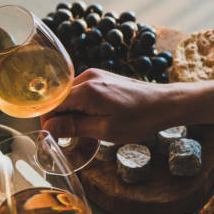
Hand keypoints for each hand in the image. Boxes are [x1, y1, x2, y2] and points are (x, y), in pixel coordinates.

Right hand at [41, 69, 173, 142]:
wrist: (166, 103)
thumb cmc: (139, 119)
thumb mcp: (104, 129)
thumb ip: (73, 127)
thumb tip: (48, 130)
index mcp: (86, 91)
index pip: (51, 105)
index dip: (49, 123)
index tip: (55, 138)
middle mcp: (87, 77)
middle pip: (58, 99)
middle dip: (59, 119)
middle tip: (73, 137)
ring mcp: (94, 74)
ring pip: (68, 96)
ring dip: (70, 113)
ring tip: (86, 129)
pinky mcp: (101, 77)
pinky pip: (80, 92)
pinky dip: (80, 106)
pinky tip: (92, 118)